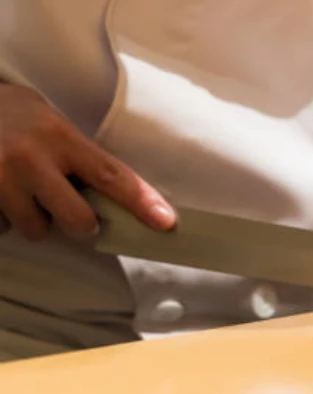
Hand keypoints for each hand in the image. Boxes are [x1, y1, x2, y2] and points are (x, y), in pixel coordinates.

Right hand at [0, 83, 175, 240]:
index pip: (112, 176)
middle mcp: (31, 159)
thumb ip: (78, 156)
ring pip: (35, 230)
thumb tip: (117, 197)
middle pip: (78, 220)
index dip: (142, 202)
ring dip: (33, 219)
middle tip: (68, 209)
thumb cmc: (12, 116)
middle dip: (80, 224)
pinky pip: (1, 228)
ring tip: (20, 190)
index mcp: (60, 137)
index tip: (167, 223)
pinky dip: (3, 217)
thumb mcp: (51, 123)